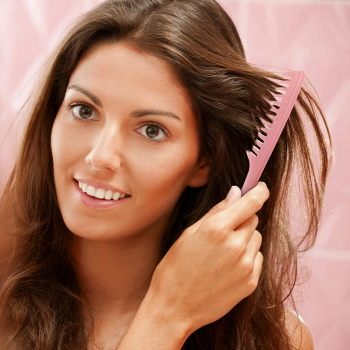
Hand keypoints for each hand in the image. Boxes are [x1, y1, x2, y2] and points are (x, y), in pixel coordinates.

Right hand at [145, 182, 268, 333]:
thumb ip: (216, 211)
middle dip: (242, 218)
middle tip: (224, 229)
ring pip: (256, 238)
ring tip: (223, 251)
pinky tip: (228, 266)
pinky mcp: (251, 282)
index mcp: (217, 229)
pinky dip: (247, 256)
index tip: (261, 187)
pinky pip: (257, 258)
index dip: (259, 192)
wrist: (174, 308)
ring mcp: (245, 265)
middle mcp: (236, 245)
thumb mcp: (188, 234)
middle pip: (253, 219)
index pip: (250, 203)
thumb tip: (235, 193)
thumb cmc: (175, 268)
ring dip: (245, 238)